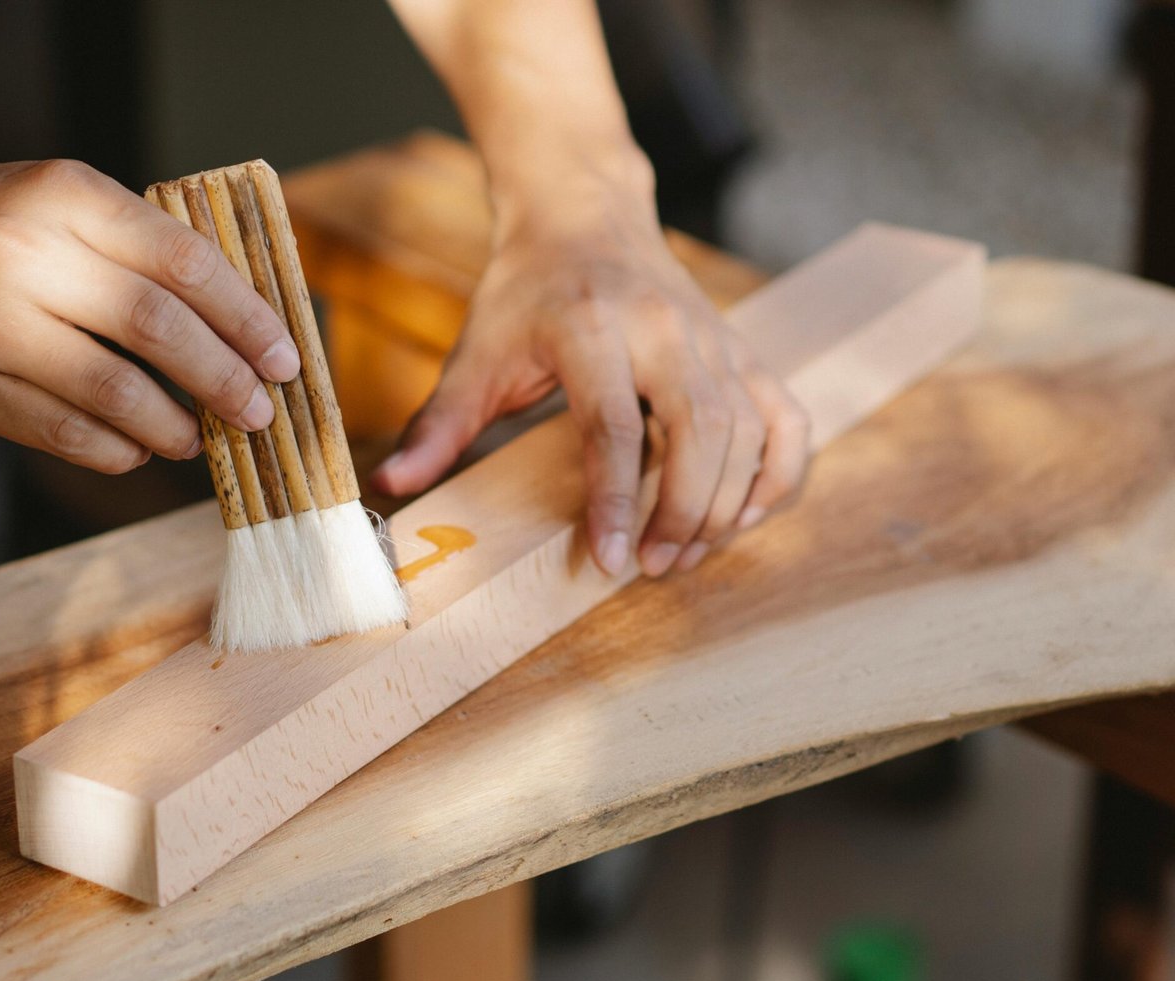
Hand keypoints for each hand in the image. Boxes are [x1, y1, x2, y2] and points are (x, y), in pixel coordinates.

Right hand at [0, 158, 299, 472]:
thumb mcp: (56, 202)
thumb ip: (136, 247)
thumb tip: (240, 323)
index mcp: (62, 197)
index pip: (182, 262)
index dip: (245, 317)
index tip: (283, 356)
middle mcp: (24, 258)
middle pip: (157, 329)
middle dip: (225, 378)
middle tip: (259, 410)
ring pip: (114, 392)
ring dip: (176, 425)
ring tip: (201, 435)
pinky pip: (65, 433)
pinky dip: (117, 449)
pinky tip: (140, 449)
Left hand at [372, 149, 809, 576]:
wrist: (585, 216)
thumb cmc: (525, 293)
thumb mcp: (476, 353)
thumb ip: (441, 424)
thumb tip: (391, 485)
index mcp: (594, 329)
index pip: (614, 427)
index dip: (614, 501)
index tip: (608, 562)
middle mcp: (667, 330)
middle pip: (700, 433)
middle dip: (682, 513)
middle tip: (652, 567)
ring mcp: (717, 339)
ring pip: (749, 431)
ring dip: (726, 504)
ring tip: (685, 553)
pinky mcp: (745, 350)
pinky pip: (787, 418)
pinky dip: (778, 474)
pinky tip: (743, 516)